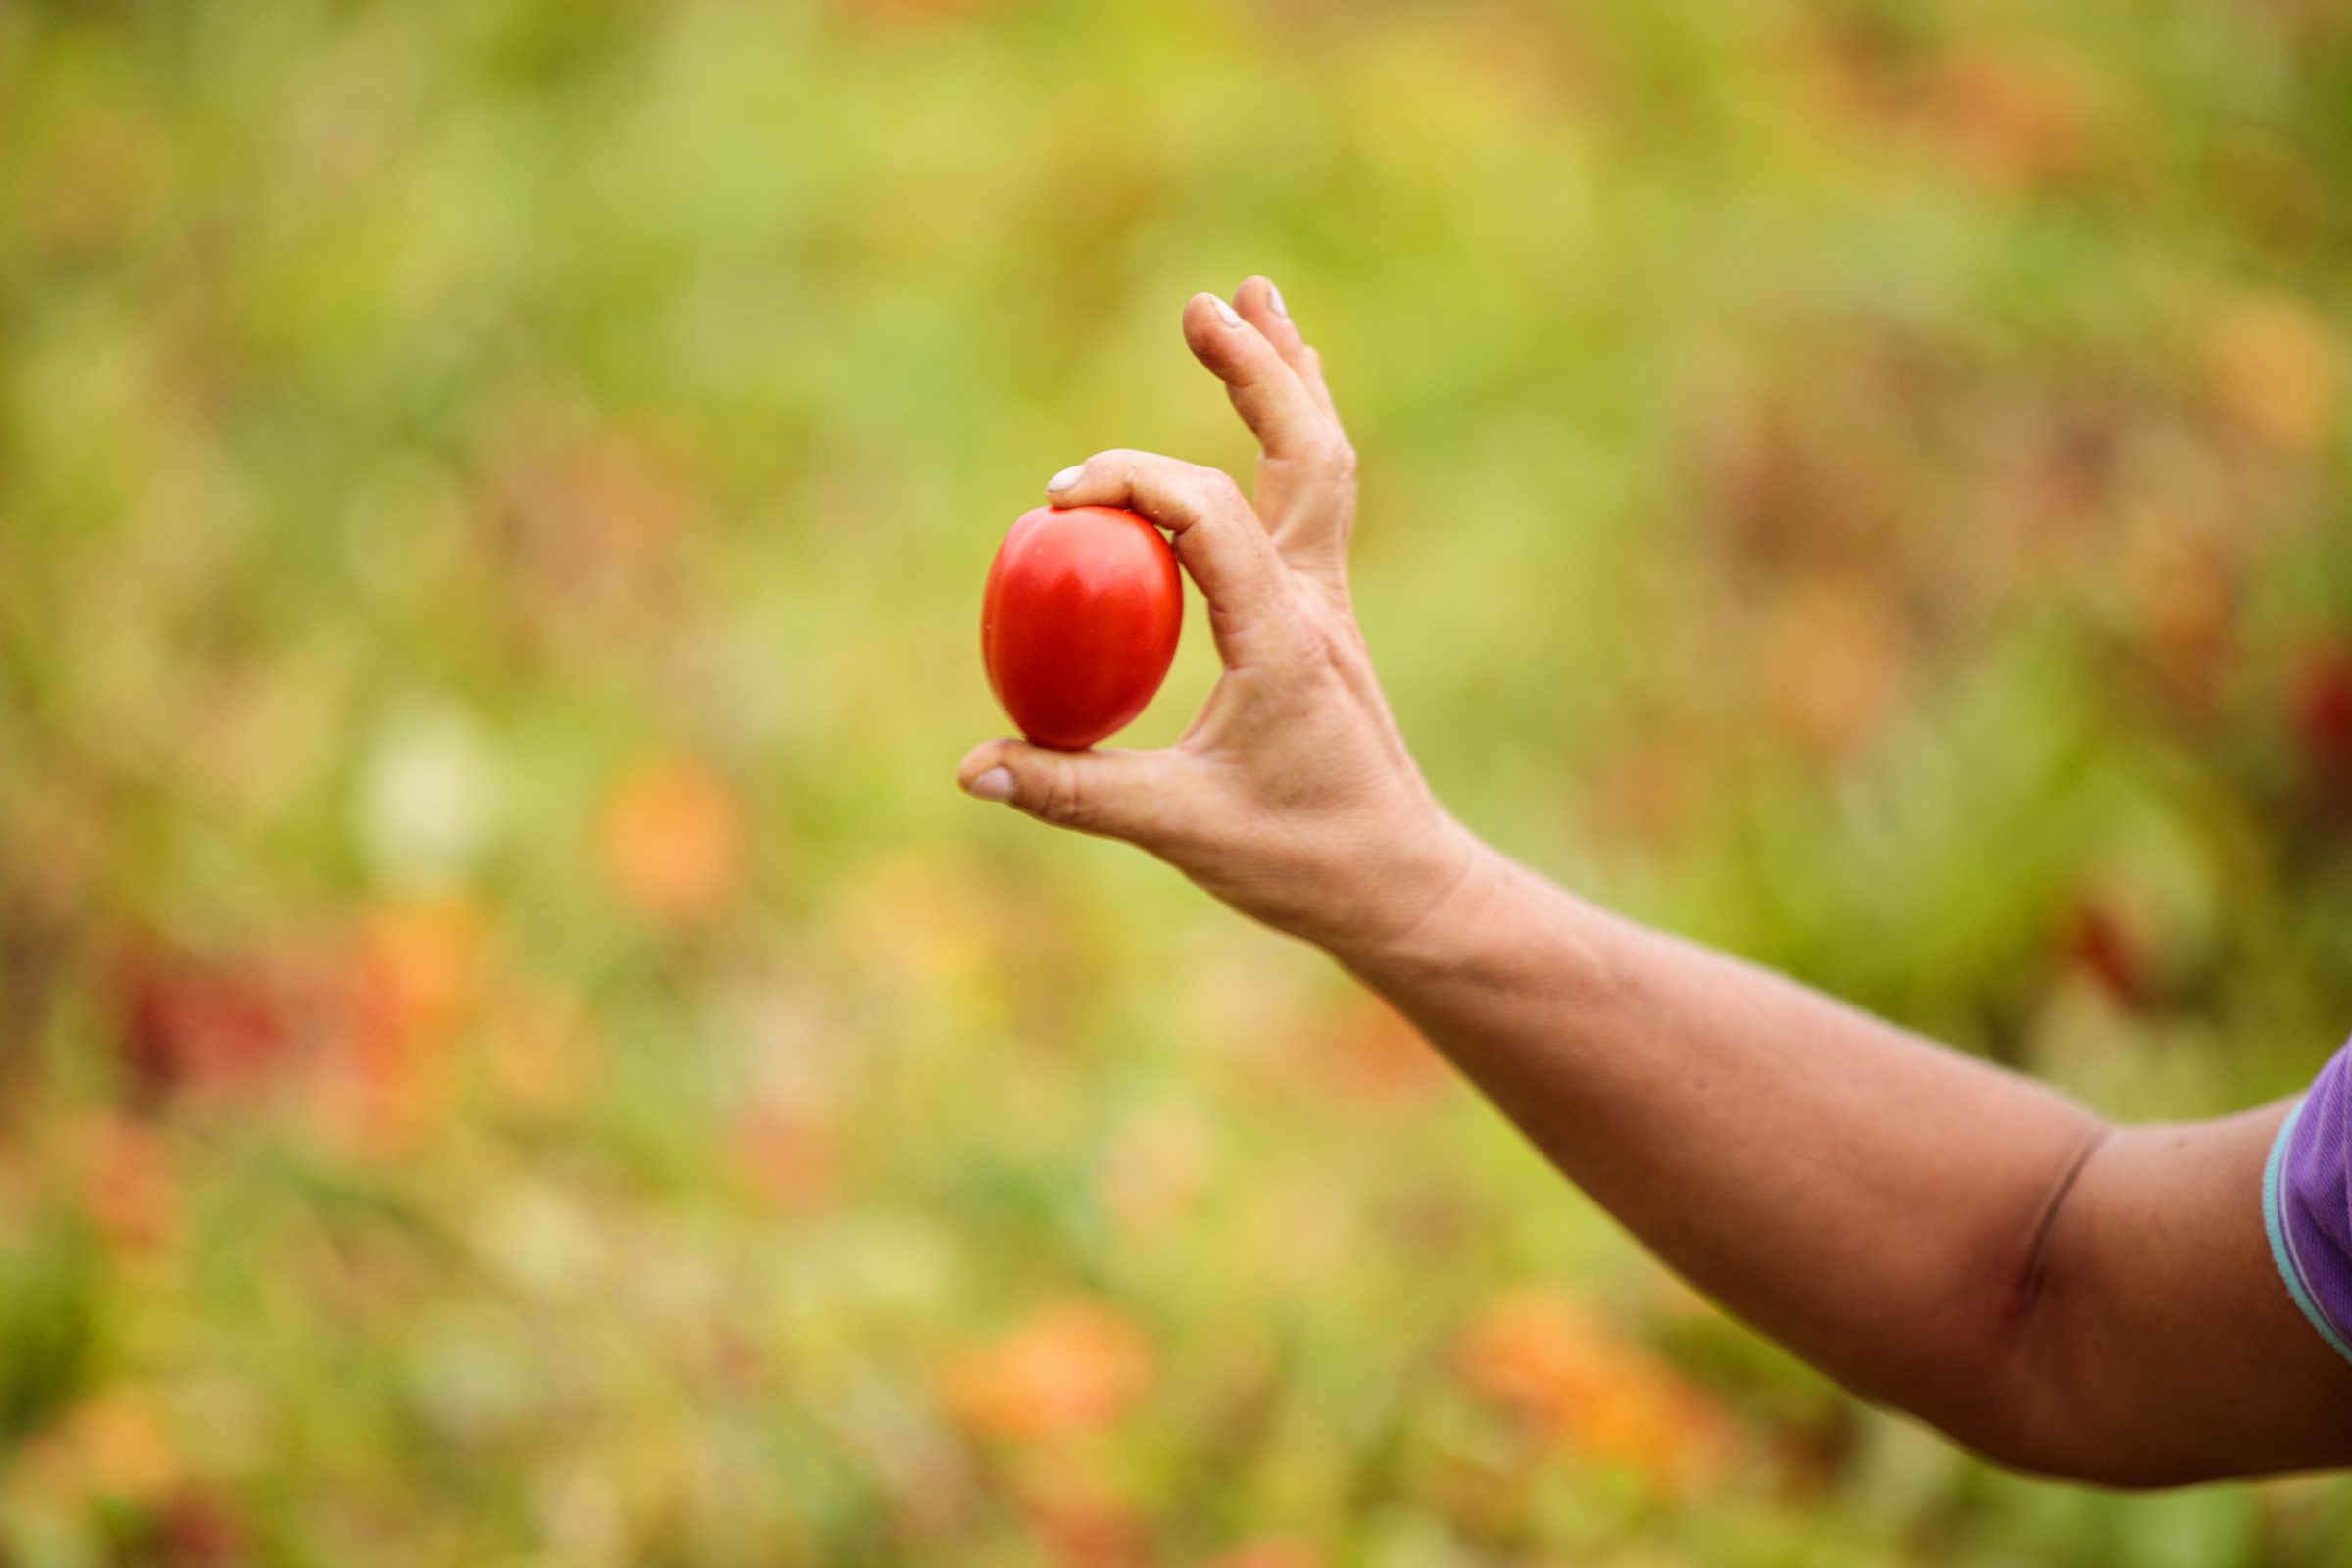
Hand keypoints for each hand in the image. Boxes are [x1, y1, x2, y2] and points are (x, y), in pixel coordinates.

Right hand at [958, 278, 1478, 957]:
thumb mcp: (1183, 830)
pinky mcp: (1322, 616)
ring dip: (1286, 379)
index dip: (1131, 486)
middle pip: (1304, 451)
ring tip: (1255, 302)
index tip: (1057, 502)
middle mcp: (1315, 602)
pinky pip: (1312, 498)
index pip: (1209, 518)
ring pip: (1321, 461)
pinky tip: (1279, 398)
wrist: (1401, 883)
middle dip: (1254, 369)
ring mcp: (1328, 603)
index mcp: (1283, 638)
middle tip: (1203, 303)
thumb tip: (970, 769)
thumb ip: (1076, 794)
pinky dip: (1291, 433)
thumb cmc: (1300, 860)